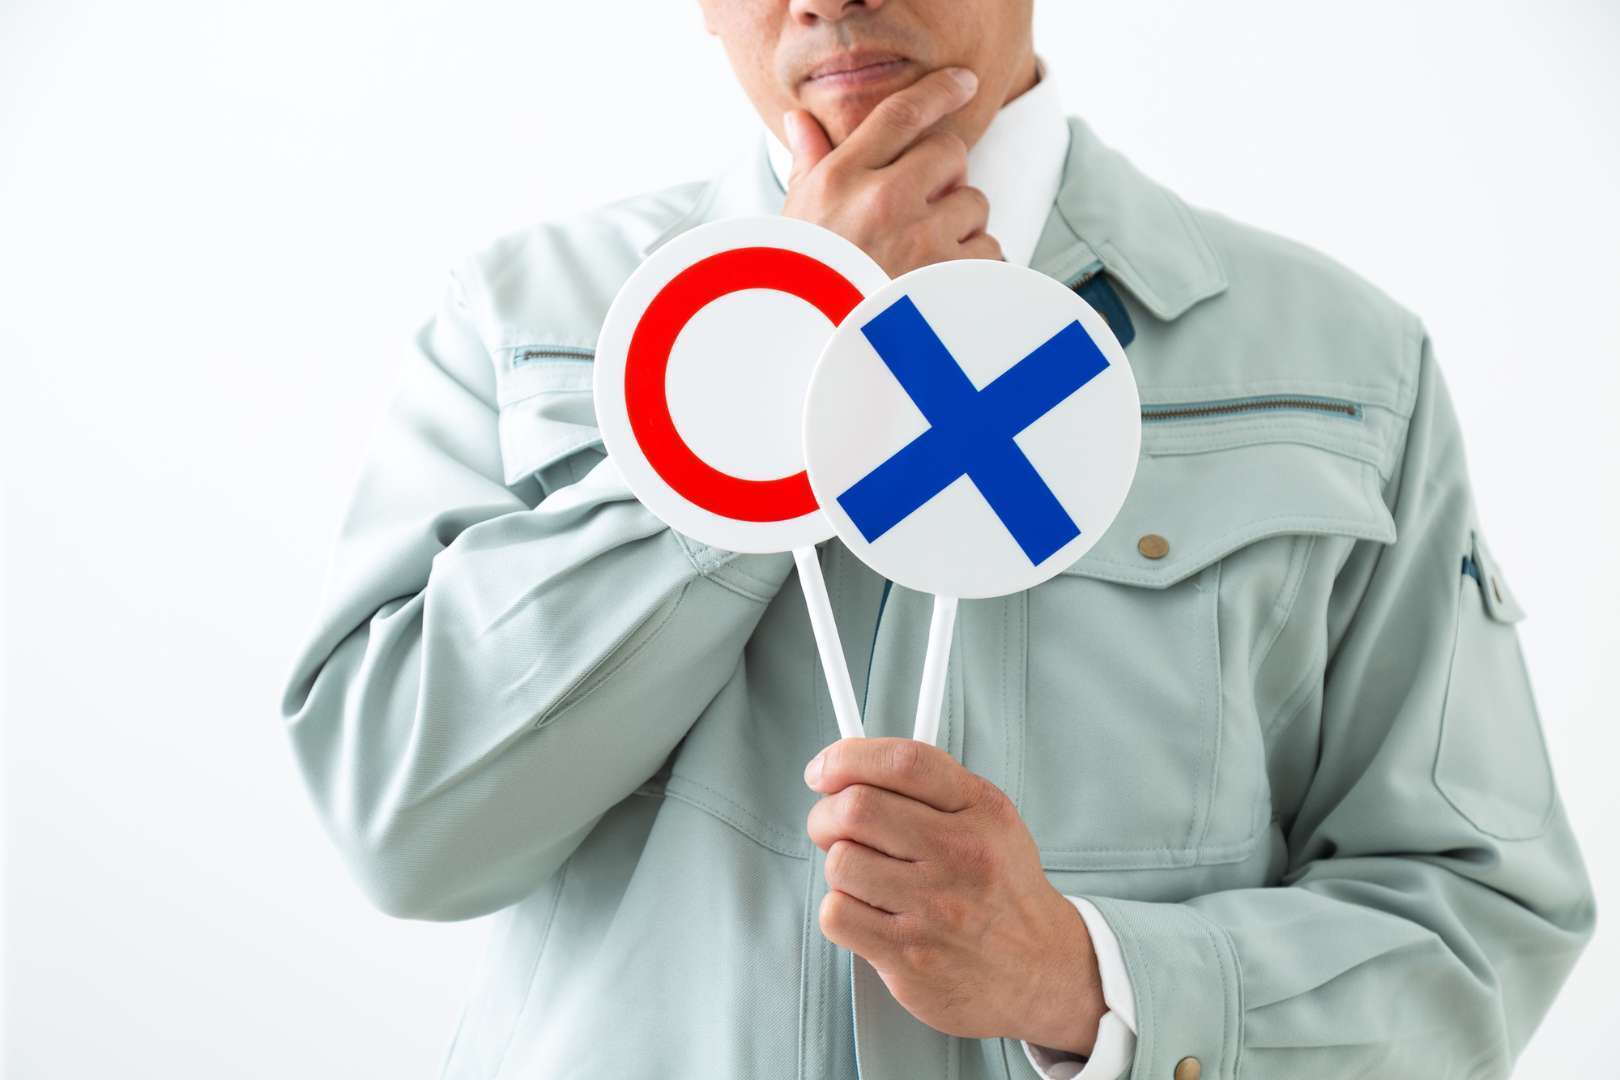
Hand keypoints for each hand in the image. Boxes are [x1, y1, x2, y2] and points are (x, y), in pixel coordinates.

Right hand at [780, 66, 1003, 276]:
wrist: (807, 358)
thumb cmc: (802, 286)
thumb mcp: (795, 221)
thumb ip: (809, 164)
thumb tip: (801, 120)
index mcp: (840, 180)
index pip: (899, 114)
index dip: (938, 91)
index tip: (963, 83)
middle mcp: (882, 201)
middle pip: (950, 153)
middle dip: (946, 178)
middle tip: (923, 208)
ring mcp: (920, 242)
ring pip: (975, 205)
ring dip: (960, 228)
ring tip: (924, 260)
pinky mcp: (951, 280)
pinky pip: (990, 253)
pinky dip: (974, 269)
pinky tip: (941, 285)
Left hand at [804, 737, 1105, 1053]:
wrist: (1041, 971)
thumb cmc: (1001, 889)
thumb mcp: (989, 819)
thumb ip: (929, 786)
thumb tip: (846, 769)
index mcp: (981, 810)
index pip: (903, 762)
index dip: (847, 758)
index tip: (822, 770)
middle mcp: (961, 855)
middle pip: (856, 809)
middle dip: (825, 814)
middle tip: (830, 827)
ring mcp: (935, 909)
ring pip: (839, 862)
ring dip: (839, 867)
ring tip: (866, 877)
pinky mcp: (910, 957)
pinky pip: (836, 914)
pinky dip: (840, 911)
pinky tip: (870, 913)